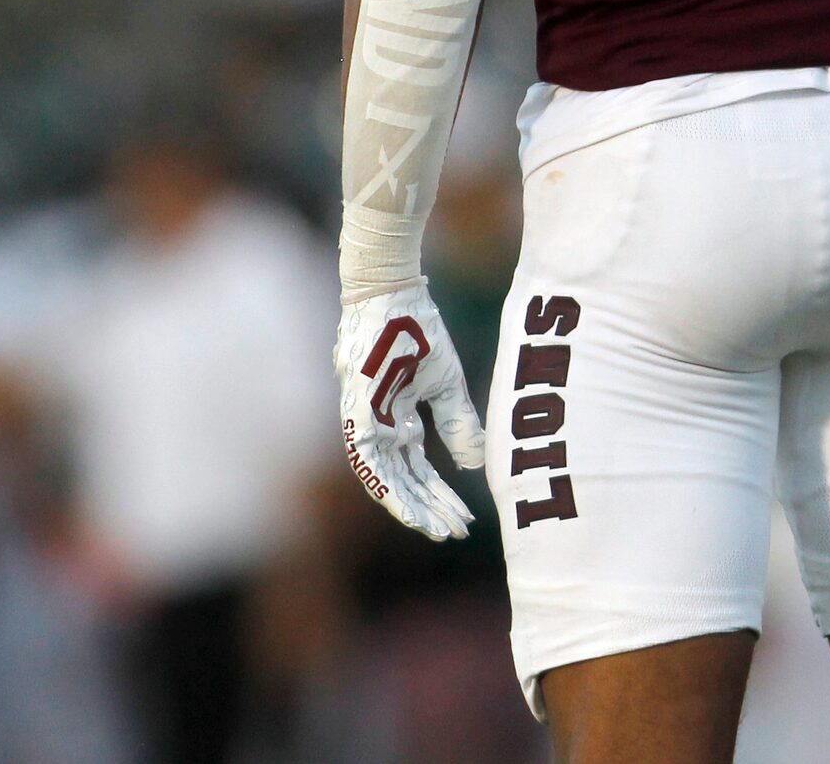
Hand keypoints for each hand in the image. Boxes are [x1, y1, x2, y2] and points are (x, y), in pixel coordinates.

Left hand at [335, 284, 486, 539]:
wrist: (393, 295)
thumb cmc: (416, 332)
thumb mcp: (446, 384)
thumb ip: (458, 423)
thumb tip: (474, 465)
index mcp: (400, 420)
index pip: (419, 470)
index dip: (441, 497)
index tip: (464, 520)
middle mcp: (380, 427)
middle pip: (405, 480)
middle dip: (431, 509)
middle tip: (454, 534)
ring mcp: (365, 422)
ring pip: (385, 479)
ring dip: (411, 506)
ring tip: (435, 529)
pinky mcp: (356, 412)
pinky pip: (367, 460)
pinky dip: (387, 485)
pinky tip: (406, 506)